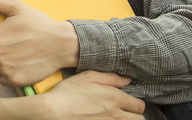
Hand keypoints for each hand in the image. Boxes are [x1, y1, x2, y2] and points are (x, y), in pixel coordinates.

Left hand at [0, 0, 79, 86]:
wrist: (62, 44)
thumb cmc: (39, 24)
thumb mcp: (16, 7)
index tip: (5, 34)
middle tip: (14, 43)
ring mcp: (4, 68)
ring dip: (2, 61)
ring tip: (19, 52)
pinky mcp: (13, 80)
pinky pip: (2, 78)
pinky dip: (10, 72)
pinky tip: (21, 63)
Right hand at [0, 71, 145, 119]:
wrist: (53, 111)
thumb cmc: (68, 93)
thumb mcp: (88, 77)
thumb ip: (110, 77)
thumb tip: (127, 80)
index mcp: (115, 98)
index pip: (139, 105)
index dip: (135, 104)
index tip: (129, 103)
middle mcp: (115, 114)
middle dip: (135, 115)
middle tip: (126, 112)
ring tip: (116, 116)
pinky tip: (105, 119)